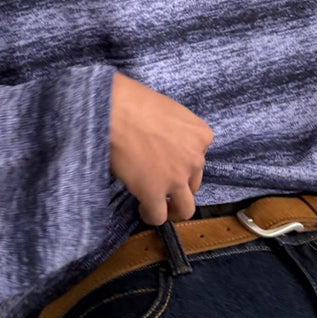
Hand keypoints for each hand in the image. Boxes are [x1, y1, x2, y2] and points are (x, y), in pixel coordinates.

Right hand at [109, 71, 213, 225]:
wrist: (114, 109)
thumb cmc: (134, 101)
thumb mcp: (169, 112)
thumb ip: (176, 132)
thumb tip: (163, 144)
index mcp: (201, 135)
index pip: (198, 158)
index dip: (182, 163)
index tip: (168, 163)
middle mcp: (195, 158)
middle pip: (194, 183)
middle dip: (179, 185)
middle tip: (162, 184)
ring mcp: (177, 178)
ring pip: (185, 208)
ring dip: (173, 209)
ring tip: (159, 207)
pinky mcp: (155, 193)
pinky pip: (158, 216)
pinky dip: (151, 215)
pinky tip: (142, 208)